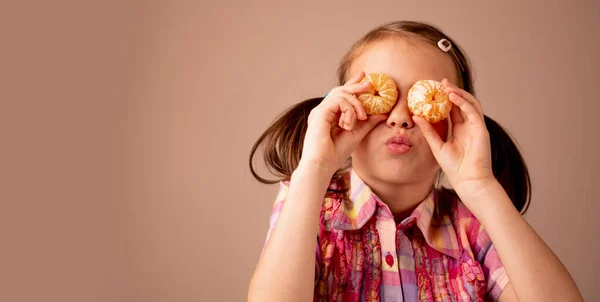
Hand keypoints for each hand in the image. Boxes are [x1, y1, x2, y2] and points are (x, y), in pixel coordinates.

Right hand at [300, 71, 387, 175]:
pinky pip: (338, 101)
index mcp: (329, 115)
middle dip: (356, 85)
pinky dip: (348, 110)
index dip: (352, 85)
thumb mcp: (357, 134)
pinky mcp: (319, 113)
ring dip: (355, 104)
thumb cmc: (336, 153)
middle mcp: (323, 111)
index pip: (341, 95)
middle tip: (369, 83)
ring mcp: (319, 111)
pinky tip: (349, 123)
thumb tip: (383, 113)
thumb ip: (367, 122)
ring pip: (340, 94)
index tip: (363, 76)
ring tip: (361, 117)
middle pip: (340, 90)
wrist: (323, 165)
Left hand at [412, 79, 495, 200]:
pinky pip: (473, 111)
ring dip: (459, 93)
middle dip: (453, 91)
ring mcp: (476, 127)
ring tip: (446, 86)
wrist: (468, 181)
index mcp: (460, 129)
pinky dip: (463, 102)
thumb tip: (415, 116)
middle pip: (462, 103)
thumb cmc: (454, 167)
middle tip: (441, 81)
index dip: (445, 98)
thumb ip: (428, 130)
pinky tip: (452, 96)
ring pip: (470, 103)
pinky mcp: (481, 129)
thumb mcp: (436, 145)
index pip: (453, 109)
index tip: (434, 88)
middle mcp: (469, 126)